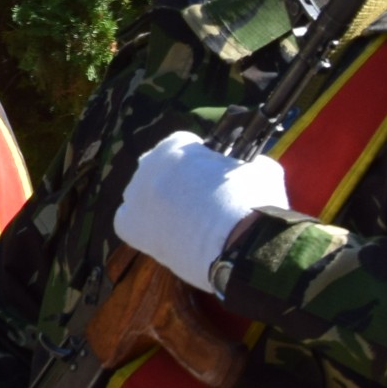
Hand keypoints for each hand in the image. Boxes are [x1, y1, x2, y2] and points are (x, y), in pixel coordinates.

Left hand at [112, 131, 287, 293]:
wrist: (241, 242)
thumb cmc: (253, 202)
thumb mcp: (259, 169)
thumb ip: (247, 163)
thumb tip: (253, 167)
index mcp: (177, 145)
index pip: (182, 147)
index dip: (199, 164)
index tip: (209, 178)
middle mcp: (149, 165)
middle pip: (157, 170)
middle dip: (175, 183)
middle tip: (197, 204)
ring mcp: (136, 194)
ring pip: (141, 196)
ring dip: (157, 206)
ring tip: (184, 225)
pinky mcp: (129, 224)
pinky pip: (127, 223)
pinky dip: (141, 229)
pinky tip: (163, 237)